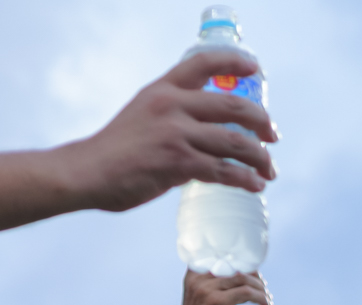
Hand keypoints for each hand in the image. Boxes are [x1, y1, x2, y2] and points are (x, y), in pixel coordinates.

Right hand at [57, 48, 277, 211]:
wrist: (88, 172)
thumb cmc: (119, 149)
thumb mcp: (144, 114)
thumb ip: (175, 115)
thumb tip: (211, 132)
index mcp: (162, 90)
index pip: (201, 63)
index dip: (232, 61)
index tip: (255, 67)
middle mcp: (171, 105)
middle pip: (233, 105)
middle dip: (262, 121)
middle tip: (273, 136)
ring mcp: (175, 133)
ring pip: (236, 142)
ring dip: (260, 158)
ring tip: (269, 170)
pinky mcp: (178, 162)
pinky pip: (224, 171)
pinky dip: (245, 179)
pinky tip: (255, 185)